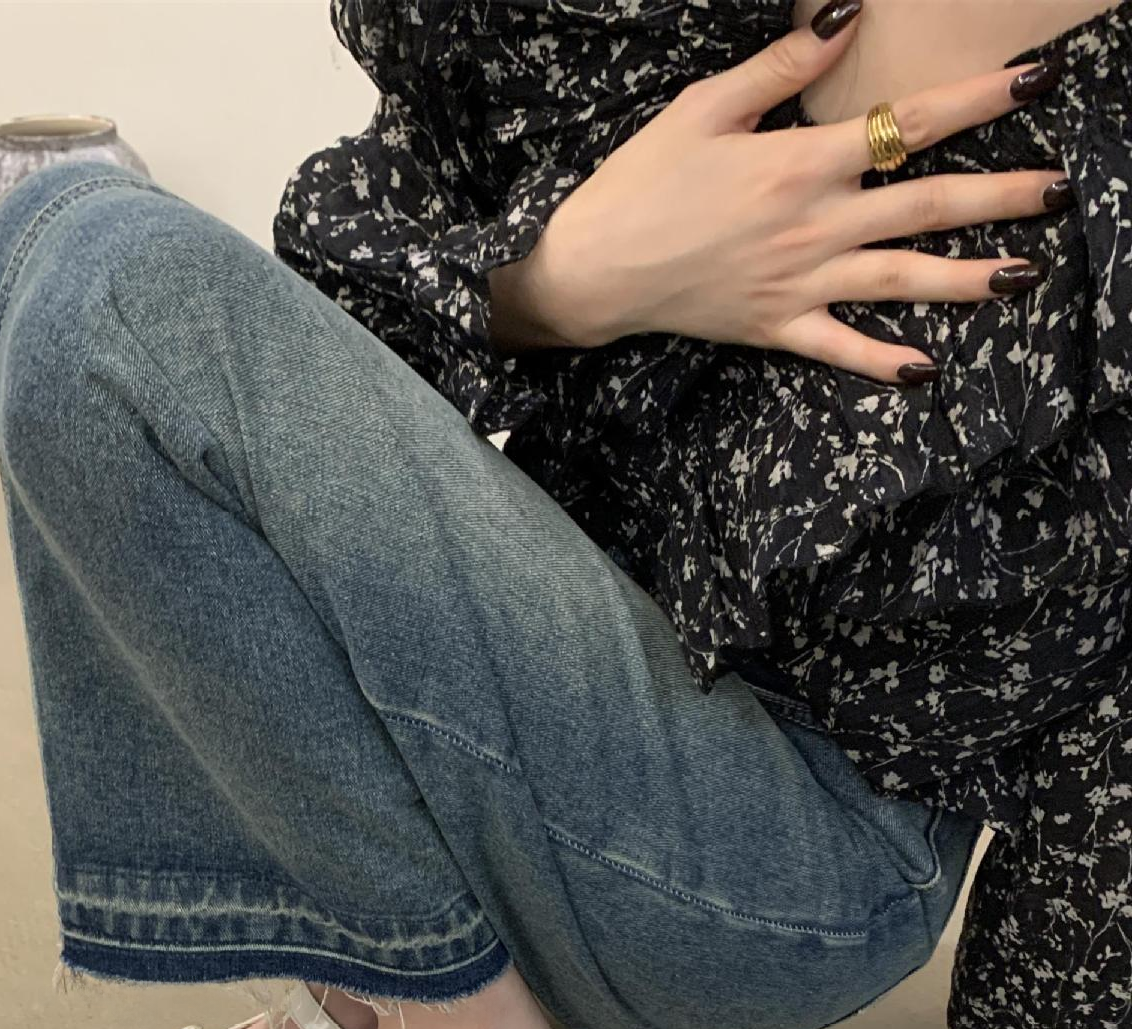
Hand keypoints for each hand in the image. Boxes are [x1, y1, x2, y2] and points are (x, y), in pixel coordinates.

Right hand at [489, 0, 1068, 382]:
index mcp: (802, 164)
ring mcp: (800, 283)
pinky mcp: (777, 328)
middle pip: (927, 206)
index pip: (910, 124)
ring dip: (969, 278)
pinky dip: (883, 361)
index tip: (1035, 82)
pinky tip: (927, 368)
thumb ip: (782, 67)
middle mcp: (815, 226)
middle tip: (1061, 187)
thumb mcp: (705, 107)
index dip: (979, 100)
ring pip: (901, 280)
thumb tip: (848, 18)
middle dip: (1001, 195)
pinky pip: (841, 348)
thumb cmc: (641, 181)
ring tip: (1026, 273)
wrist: (593, 269)